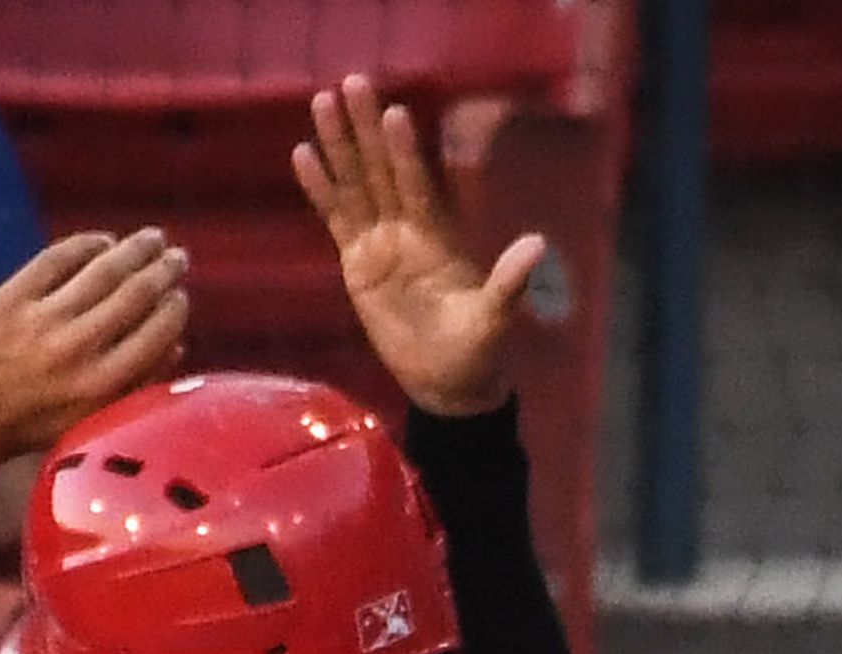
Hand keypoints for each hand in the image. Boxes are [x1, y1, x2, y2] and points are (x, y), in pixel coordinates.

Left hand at [0, 228, 190, 465]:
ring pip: (103, 269)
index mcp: (100, 387)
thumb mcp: (86, 421)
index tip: (179, 296)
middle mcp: (76, 351)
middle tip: (176, 257)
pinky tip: (102, 242)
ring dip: (135, 248)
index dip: (175, 308)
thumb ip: (131, 388)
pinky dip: (87, 245)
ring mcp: (42, 320)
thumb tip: (179, 346)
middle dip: (163, 270)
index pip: (156, 334)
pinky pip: (59, 258)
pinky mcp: (12, 298)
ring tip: (151, 239)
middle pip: (135, 294)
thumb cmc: (26, 426)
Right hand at [293, 73, 544, 418]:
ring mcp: (380, 244)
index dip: (406, 153)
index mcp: (438, 237)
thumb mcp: (495, 319)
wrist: (447, 382)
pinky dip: (320, 189)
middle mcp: (407, 230)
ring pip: (355, 186)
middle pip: (382, 170)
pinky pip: (336, 219)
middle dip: (366, 129)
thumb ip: (509, 283)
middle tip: (352, 83)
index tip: (396, 114)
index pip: (417, 185)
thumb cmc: (475, 351)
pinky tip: (304, 155)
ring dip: (339, 146)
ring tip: (322, 102)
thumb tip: (538, 245)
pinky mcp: (358, 265)